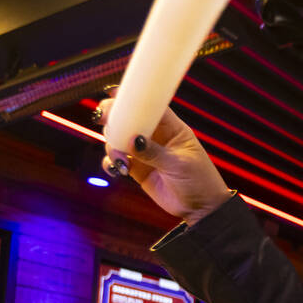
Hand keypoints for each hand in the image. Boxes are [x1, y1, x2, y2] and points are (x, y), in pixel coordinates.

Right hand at [97, 98, 231, 224]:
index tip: (113, 94)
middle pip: (129, 119)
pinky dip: (111, 163)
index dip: (133, 98)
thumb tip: (132, 140)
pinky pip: (116, 160)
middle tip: (102, 120)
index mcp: (172, 128)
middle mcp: (156, 136)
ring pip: (118, 139)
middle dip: (113, 118)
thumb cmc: (200, 181)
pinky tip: (117, 170)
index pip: (151, 106)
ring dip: (112, 146)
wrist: (200, 208)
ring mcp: (145, 151)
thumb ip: (155, 152)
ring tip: (123, 161)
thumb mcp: (179, 165)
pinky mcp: (137, 168)